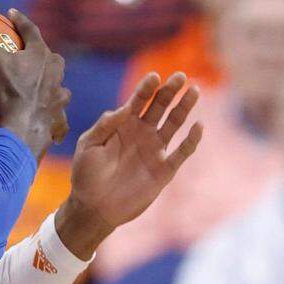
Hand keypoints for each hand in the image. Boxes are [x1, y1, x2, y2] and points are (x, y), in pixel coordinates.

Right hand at [0, 8, 69, 159]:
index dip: (20, 20)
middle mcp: (55, 70)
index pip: (31, 30)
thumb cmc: (8, 91)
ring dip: (48, 77)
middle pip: (49, 55)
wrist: (23, 128)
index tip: (11, 13)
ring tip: (36, 81)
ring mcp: (59, 92)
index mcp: (40, 54)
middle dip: (39, 51)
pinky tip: (44, 106)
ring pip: (56, 79)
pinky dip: (50, 102)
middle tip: (26, 53)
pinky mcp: (58, 111)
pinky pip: (57, 103)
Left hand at [56, 72, 202, 259]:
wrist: (94, 207)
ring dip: (184, 108)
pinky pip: (181, 153)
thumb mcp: (88, 146)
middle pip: (160, 107)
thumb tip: (124, 108)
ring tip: (194, 90)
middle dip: (170, 91)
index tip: (154, 76)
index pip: (137, 102)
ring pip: (174, 124)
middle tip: (180, 76)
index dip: (146, 89)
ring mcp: (154, 150)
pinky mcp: (164, 170)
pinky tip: (198, 126)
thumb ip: (105, 126)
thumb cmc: (86, 174)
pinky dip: (191, 140)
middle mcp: (141, 134)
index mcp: (122, 126)